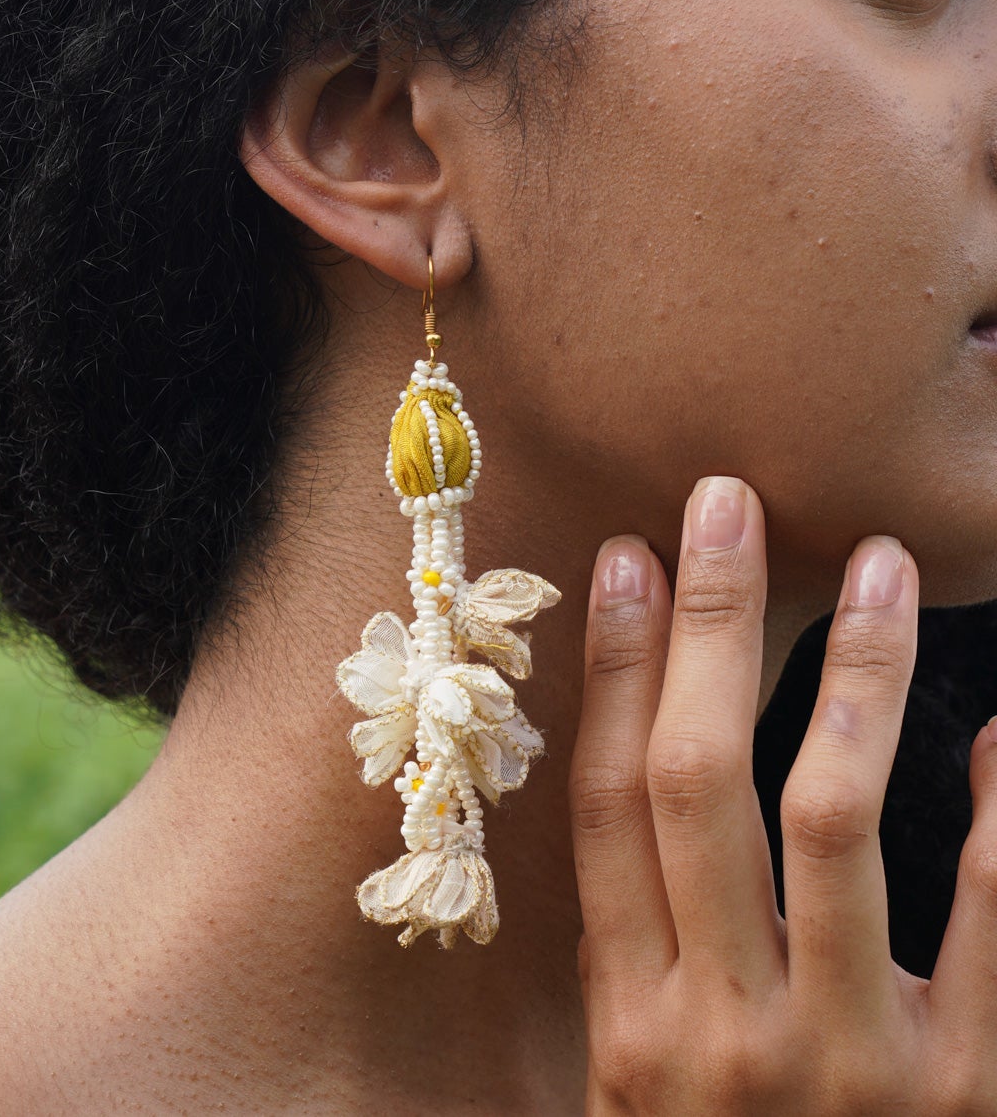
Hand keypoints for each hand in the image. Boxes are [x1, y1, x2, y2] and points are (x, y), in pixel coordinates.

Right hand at [569, 475, 996, 1114]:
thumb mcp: (645, 1092)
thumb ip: (649, 954)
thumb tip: (638, 768)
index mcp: (630, 1028)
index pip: (604, 807)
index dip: (611, 670)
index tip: (624, 558)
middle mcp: (720, 1035)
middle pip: (698, 782)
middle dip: (708, 627)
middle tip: (728, 503)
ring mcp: (846, 1066)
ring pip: (835, 815)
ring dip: (854, 674)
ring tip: (882, 565)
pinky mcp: (966, 1097)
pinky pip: (991, 920)